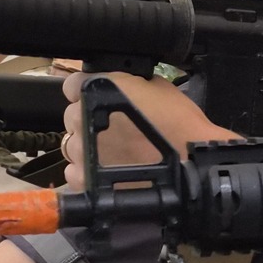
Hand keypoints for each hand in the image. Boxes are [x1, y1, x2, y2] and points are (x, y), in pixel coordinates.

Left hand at [61, 71, 233, 188]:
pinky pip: (74, 173)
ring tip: (113, 152)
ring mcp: (80, 151)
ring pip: (71, 145)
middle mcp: (81, 119)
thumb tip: (119, 85)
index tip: (98, 100)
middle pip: (71, 117)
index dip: (86, 92)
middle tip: (114, 129)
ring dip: (87, 146)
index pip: (72, 85)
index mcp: (95, 91)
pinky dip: (86, 172)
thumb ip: (125, 83)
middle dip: (89, 120)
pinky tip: (107, 171)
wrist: (190, 161)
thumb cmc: (178, 122)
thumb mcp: (153, 84)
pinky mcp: (85, 180)